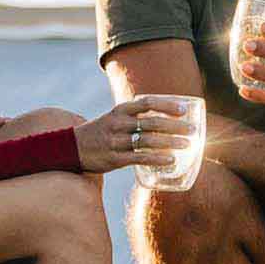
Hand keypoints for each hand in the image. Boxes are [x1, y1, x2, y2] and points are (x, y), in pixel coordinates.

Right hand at [73, 96, 199, 175]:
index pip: (147, 103)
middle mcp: (118, 123)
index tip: (184, 109)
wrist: (71, 148)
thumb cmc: (101, 132)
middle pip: (151, 122)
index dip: (167, 105)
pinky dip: (157, 159)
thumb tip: (166, 118)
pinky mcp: (114, 159)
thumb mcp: (115, 118)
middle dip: (174, 126)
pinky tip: (170, 160)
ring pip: (147, 140)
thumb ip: (136, 116)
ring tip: (188, 145)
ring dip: (170, 142)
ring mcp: (115, 141)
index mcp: (120, 110)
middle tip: (193, 130)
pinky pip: (139, 158)